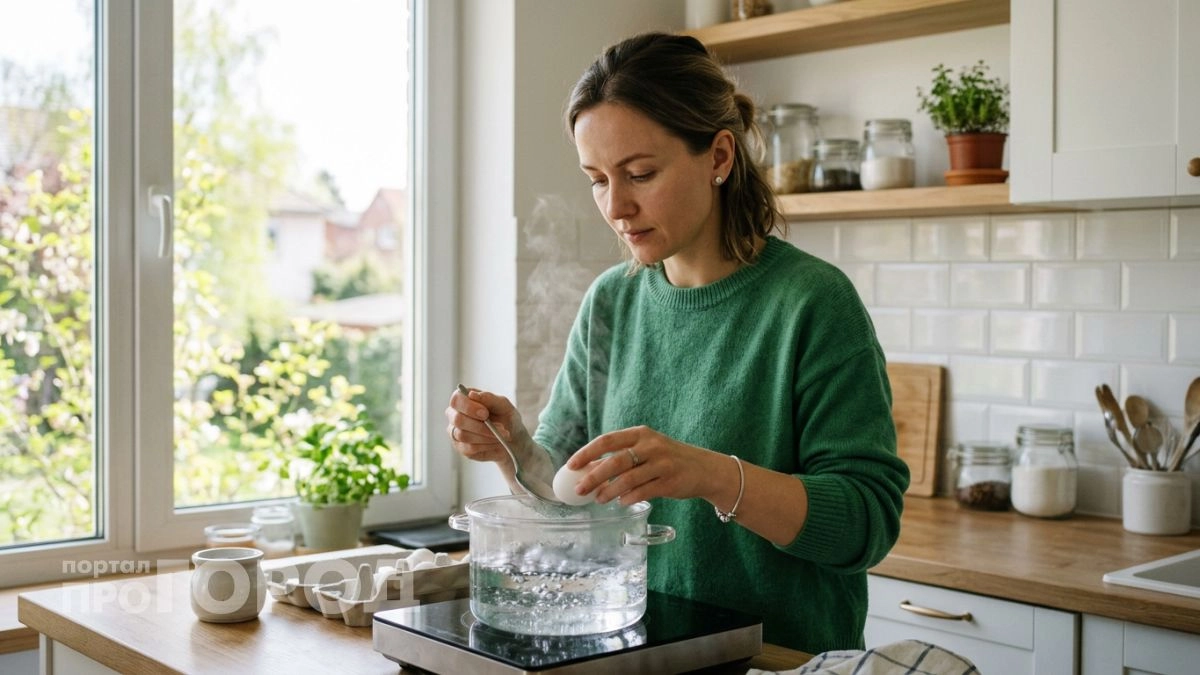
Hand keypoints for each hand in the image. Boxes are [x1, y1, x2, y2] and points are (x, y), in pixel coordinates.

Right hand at [445, 387, 521, 467]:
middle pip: (458, 420)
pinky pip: (469, 448)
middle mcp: (455, 415)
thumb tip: (472, 394)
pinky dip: (487, 445)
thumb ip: (488, 398)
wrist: (513, 437)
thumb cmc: (505, 416)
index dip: (468, 407)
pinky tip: (497, 442)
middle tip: (500, 427)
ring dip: (487, 436)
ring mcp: (456, 433)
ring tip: (503, 434)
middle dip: (480, 425)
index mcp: (462, 400)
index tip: (485, 413)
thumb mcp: (502, 404)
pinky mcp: (461, 448)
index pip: (456, 400)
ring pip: (464, 435)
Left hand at [567, 425, 721, 506]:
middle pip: (615, 461)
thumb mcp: (646, 450)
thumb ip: (621, 457)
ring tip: (599, 499)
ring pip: (628, 479)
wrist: (704, 469)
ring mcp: (662, 463)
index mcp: (641, 434)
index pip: (607, 440)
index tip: (571, 465)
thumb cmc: (668, 459)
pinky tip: (621, 502)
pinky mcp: (670, 481)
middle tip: (579, 489)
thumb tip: (588, 470)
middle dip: (593, 476)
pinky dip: (628, 498)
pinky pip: (643, 491)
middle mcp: (651, 446)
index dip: (587, 452)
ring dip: (609, 491)